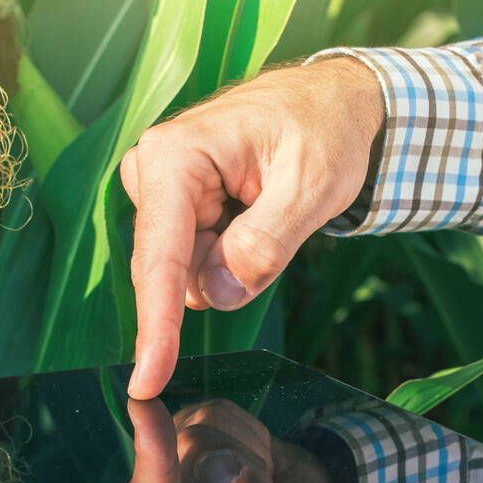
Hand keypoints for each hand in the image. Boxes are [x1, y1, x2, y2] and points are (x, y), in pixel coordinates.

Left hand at [114, 397, 358, 482]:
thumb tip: (211, 464)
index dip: (152, 460)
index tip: (143, 407)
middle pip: (176, 456)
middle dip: (234, 463)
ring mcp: (161, 479)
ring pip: (193, 426)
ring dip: (245, 449)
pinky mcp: (178, 442)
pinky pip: (211, 410)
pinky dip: (246, 431)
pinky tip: (256, 465)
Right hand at [120, 58, 383, 398]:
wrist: (334, 102)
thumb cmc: (325, 130)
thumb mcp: (311, 188)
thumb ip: (264, 244)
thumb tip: (215, 295)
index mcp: (176, 154)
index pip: (161, 256)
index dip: (155, 325)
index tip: (147, 380)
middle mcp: (153, 167)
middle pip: (172, 267)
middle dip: (222, 271)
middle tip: (280, 215)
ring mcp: (161, 186)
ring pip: (187, 268)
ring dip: (232, 259)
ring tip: (271, 202)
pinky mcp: (175, 202)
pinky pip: (198, 258)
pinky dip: (232, 252)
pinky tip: (256, 208)